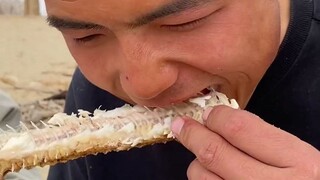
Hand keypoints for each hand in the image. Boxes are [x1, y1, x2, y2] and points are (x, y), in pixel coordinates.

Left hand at [171, 105, 319, 178]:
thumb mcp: (299, 159)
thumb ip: (266, 140)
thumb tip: (223, 122)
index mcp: (299, 163)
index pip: (240, 129)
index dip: (218, 117)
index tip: (210, 114)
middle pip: (214, 152)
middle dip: (192, 134)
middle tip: (181, 125)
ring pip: (203, 176)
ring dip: (197, 162)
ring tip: (204, 158)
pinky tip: (212, 176)